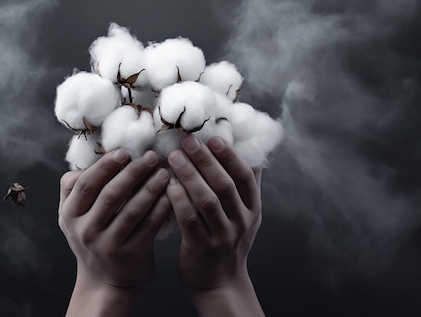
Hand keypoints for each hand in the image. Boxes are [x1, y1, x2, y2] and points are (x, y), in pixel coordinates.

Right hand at [59, 149, 170, 315]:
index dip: (105, 166)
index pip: (86, 184)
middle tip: (151, 156)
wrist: (104, 283)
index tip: (124, 150)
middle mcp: (86, 231)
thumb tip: (89, 155)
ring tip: (164, 172)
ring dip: (150, 188)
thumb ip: (74, 188)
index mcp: (70, 215)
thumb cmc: (93, 237)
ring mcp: (108, 246)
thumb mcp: (73, 216)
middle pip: (110, 196)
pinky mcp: (130, 256)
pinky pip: (148, 227)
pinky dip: (160, 209)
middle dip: (132, 173)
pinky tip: (172, 194)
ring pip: (132, 211)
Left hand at [167, 135, 263, 315]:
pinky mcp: (202, 248)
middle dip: (206, 160)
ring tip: (174, 157)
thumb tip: (248, 149)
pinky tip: (168, 184)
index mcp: (252, 209)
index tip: (213, 137)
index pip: (245, 176)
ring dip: (190, 176)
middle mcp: (241, 221)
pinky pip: (190, 220)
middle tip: (187, 140)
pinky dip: (179, 200)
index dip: (230, 155)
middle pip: (225, 185)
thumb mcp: (244, 214)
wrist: (220, 283)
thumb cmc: (227, 240)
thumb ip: (245, 186)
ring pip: (207, 201)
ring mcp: (222, 236)